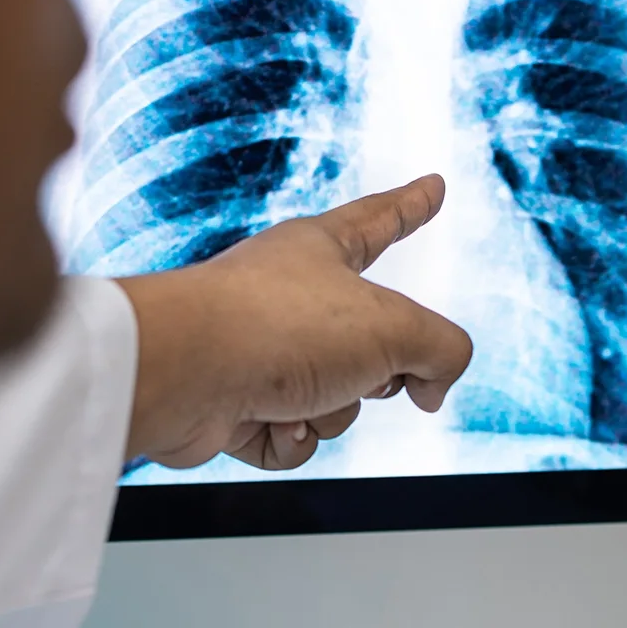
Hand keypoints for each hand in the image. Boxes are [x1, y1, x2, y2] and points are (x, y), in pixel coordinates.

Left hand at [117, 175, 474, 469]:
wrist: (183, 374)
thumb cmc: (276, 327)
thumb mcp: (395, 328)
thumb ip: (442, 350)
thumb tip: (430, 389)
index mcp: (319, 249)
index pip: (381, 220)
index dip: (413, 206)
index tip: (433, 188)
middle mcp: (287, 296)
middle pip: (370, 341)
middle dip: (379, 371)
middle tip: (368, 371)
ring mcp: (259, 351)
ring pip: (336, 399)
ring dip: (333, 411)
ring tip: (300, 396)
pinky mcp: (234, 403)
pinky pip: (293, 435)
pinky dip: (292, 439)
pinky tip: (271, 423)